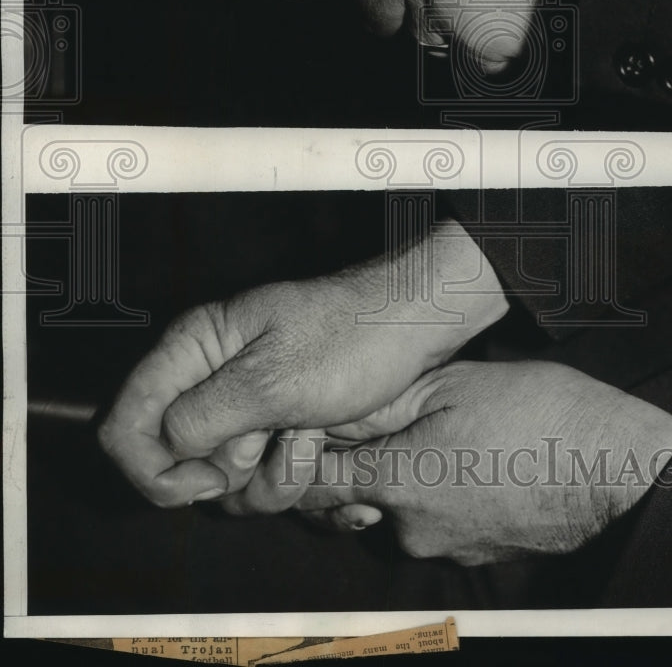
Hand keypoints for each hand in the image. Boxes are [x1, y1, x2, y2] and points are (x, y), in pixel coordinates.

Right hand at [98, 221, 507, 508]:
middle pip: (169, 463)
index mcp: (190, 350)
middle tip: (277, 436)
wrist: (413, 327)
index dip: (152, 469)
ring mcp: (238, 405)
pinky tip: (321, 442)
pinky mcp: (270, 426)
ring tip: (310, 433)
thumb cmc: (351, 338)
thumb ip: (203, 417)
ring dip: (265, 476)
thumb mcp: (274, 379)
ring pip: (217, 480)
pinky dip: (287, 473)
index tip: (211, 479)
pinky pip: (255, 477)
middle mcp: (205, 379)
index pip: (121, 426)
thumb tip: (165, 452)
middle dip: (225, 472)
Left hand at [266, 361, 671, 564]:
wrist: (613, 467)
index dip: (298, 455)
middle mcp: (410, 529)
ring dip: (399, 480)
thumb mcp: (450, 385)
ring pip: (392, 513)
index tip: (308, 428)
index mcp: (397, 480)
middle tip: (381, 420)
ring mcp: (443, 549)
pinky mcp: (473, 556)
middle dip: (352, 464)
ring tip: (436, 436)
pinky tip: (466, 460)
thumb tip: (327, 415)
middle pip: (347, 503)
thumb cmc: (537, 412)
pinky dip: (435, 497)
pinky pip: (432, 525)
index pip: (308, 485)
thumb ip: (380, 405)